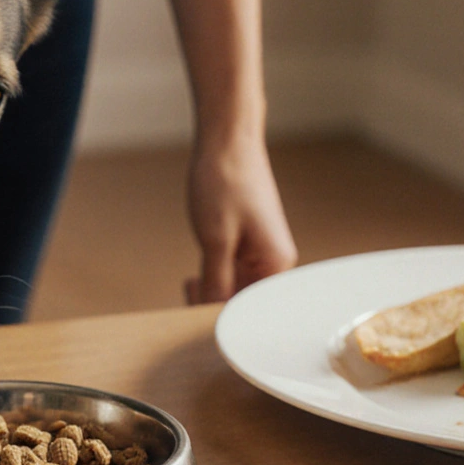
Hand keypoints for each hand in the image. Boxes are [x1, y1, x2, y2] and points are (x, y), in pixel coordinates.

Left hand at [185, 133, 296, 303]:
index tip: (192, 326)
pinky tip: (192, 278)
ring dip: (210, 293)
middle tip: (186, 299)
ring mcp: (262, 254)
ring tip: (188, 284)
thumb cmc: (226, 181)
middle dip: (213, 307)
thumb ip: (216, 282)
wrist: (228, 139)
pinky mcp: (248, 245)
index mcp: (277, 265)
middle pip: (245, 304)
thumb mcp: (214, 239)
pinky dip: (212, 278)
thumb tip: (213, 318)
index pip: (251, 311)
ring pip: (235, 291)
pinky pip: (231, 274)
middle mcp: (275, 263)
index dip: (223, 320)